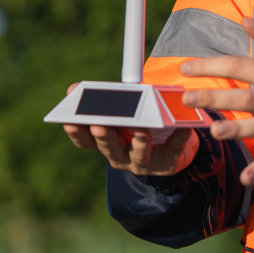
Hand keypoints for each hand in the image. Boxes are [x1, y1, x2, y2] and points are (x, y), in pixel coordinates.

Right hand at [62, 89, 197, 175]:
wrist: (169, 155)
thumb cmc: (141, 128)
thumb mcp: (122, 117)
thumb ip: (106, 102)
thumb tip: (76, 87)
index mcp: (107, 144)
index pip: (86, 141)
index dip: (77, 132)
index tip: (69, 120)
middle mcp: (120, 157)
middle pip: (108, 147)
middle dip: (103, 136)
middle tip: (99, 125)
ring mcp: (141, 163)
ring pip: (138, 153)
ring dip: (138, 139)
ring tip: (141, 127)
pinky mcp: (165, 165)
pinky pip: (172, 150)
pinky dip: (178, 138)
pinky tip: (184, 127)